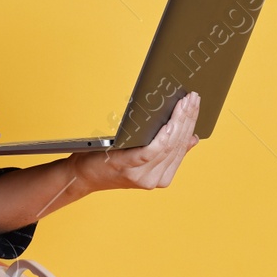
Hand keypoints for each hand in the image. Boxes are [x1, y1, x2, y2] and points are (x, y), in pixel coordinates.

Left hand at [70, 91, 200, 192]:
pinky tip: (169, 123)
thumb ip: (165, 150)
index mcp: (162, 176)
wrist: (81, 176)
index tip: (196, 104)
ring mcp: (142, 175)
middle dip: (187, 119)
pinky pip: (152, 151)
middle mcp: (154, 179)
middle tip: (193, 98)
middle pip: (177, 144)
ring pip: (168, 146)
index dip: (191, 124)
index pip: (182, 147)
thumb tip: (191, 138)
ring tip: (185, 103)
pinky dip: (163, 136)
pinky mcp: (128, 167)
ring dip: (179, 122)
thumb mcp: (141, 157)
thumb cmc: (109, 160)